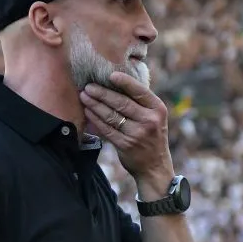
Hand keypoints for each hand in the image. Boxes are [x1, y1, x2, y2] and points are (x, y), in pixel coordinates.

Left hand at [79, 71, 174, 193]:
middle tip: (88, 86)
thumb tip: (116, 81)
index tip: (110, 75)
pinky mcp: (126, 145)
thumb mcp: (155, 117)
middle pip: (121, 102)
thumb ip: (141, 102)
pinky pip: (107, 129)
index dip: (124, 82)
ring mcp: (137, 134)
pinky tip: (88, 111)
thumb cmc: (151, 135)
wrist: (155, 166)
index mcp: (157, 109)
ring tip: (84, 96)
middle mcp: (149, 120)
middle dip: (102, 93)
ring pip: (111, 115)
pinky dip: (95, 119)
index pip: (139, 91)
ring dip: (95, 104)